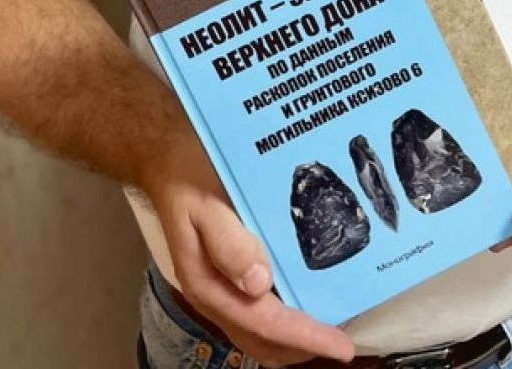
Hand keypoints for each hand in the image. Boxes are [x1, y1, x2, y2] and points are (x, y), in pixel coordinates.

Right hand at [143, 132, 355, 365]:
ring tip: (330, 330)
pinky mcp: (226, 281)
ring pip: (260, 336)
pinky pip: (257, 318)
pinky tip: (304, 307)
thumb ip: (229, 243)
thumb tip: (260, 284)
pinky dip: (283, 324)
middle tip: (344, 341)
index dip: (304, 336)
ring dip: (294, 341)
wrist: (167, 165)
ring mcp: (219, 291)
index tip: (342, 345)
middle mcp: (214, 296)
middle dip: (304, 346)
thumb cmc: (188, 180)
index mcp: (208, 283)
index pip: (263, 322)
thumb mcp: (205, 204)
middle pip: (264, 341)